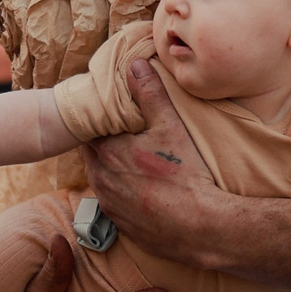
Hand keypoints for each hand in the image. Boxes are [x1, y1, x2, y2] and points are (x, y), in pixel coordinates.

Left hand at [82, 54, 231, 268]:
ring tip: (132, 161)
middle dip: (103, 144)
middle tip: (123, 135)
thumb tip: (134, 64)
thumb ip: (150, 93)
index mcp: (107, 152)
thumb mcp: (170, 125)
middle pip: (92, 155)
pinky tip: (141, 189)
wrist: (201, 227)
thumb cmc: (186, 174)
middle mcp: (101, 180)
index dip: (101, 122)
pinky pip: (113, 203)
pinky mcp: (121, 226)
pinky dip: (121, 193)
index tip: (114, 117)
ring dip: (110, 170)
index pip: (90, 130)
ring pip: (101, 180)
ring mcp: (110, 206)